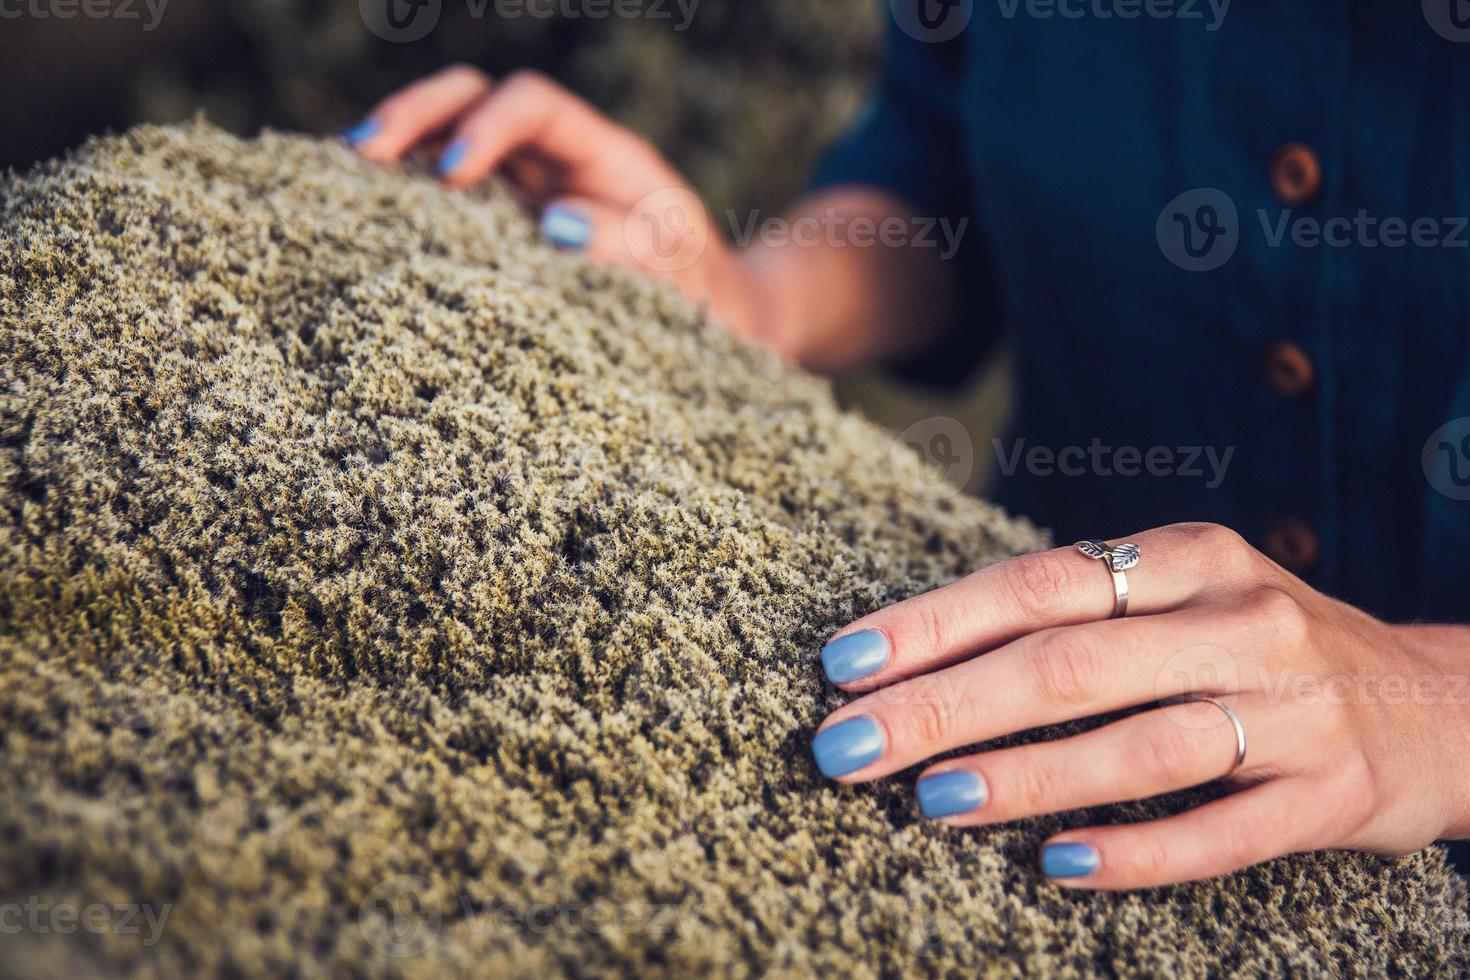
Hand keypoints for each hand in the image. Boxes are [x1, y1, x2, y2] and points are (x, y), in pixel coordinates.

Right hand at [341, 66, 760, 335]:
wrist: (715, 321)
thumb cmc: (701, 291)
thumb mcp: (681, 268)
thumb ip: (630, 242)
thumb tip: (557, 225)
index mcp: (602, 153)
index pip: (532, 104)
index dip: (486, 125)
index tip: (453, 174)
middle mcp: (555, 159)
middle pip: (473, 99)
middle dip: (416, 114)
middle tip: (362, 152)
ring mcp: (524, 190)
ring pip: (449, 141)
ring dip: (397, 148)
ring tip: (341, 174)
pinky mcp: (503, 230)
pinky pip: (448, 200)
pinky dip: (406, 199)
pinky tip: (362, 217)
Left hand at [812, 522, 1469, 888]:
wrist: (1441, 702)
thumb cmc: (1263, 646)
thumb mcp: (1186, 598)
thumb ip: (1081, 614)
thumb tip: (923, 656)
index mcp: (1191, 558)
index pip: (1038, 584)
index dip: (934, 624)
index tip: (845, 662)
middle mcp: (1242, 621)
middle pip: (1071, 663)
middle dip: (944, 706)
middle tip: (846, 745)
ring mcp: (1293, 711)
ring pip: (1142, 747)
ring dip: (1027, 775)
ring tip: (932, 800)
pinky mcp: (1333, 797)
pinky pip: (1224, 832)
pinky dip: (1140, 851)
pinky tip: (1061, 867)